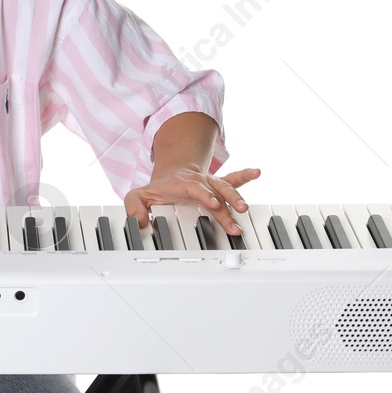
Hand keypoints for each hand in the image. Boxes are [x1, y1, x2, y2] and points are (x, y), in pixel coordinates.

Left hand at [124, 167, 260, 235]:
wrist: (171, 173)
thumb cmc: (158, 188)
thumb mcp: (139, 196)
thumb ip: (134, 206)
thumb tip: (137, 220)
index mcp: (180, 184)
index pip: (193, 188)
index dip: (203, 195)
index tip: (213, 204)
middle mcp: (198, 182)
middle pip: (214, 192)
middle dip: (225, 205)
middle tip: (235, 217)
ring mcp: (209, 183)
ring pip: (225, 188)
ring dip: (236, 198)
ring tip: (245, 208)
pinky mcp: (217, 185)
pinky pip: (233, 179)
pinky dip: (245, 176)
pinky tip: (257, 172)